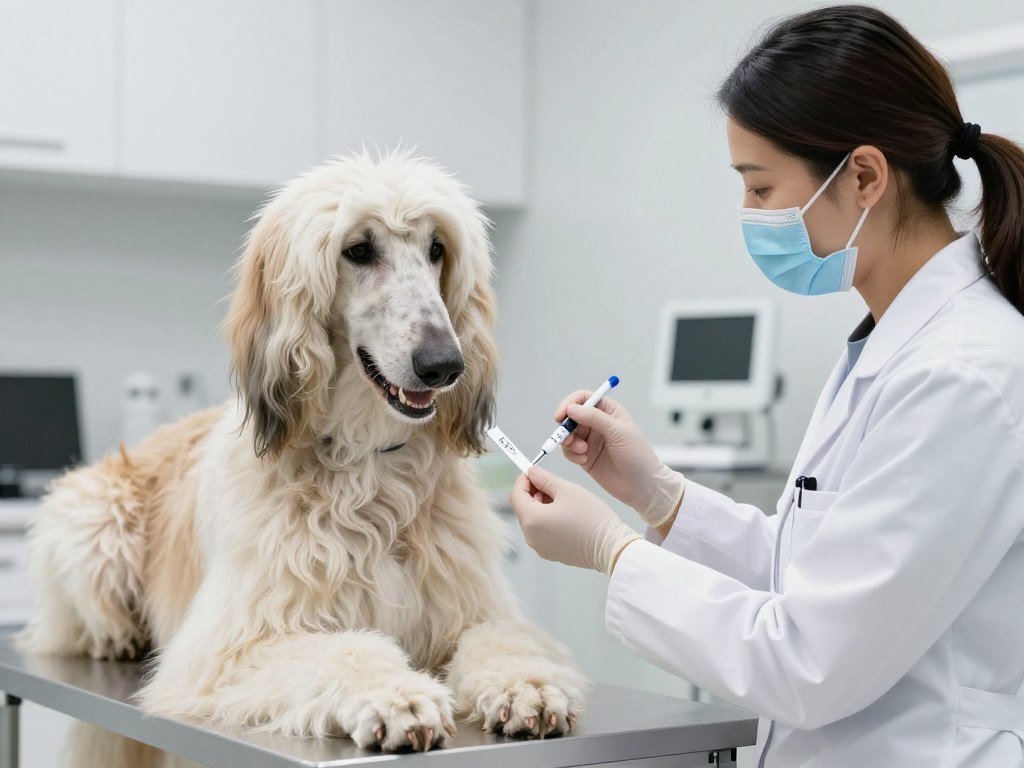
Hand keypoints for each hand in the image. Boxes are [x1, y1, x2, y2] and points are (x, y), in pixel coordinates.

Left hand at [509, 465, 640, 574]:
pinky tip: (565, 514)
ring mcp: (541, 548)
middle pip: (523, 509)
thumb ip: (544, 478)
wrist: (611, 546)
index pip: (515, 495)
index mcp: (532, 520)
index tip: (532, 472)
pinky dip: (548, 520)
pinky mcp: (551, 554)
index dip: (522, 480)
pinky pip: (542, 532)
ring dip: (541, 506)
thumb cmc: (591, 517)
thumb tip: (532, 472)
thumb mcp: (566, 489)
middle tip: (549, 482)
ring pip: (533, 520)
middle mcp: (531, 537)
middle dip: (533, 492)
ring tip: (561, 498)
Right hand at [555, 392, 684, 526]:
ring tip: (582, 451)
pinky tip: (584, 460)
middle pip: (571, 416)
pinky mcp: (585, 456)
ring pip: (567, 434)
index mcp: (608, 411)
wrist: (642, 486)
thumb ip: (594, 418)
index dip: (569, 404)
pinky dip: (572, 454)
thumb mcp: (618, 432)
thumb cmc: (637, 456)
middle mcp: (598, 423)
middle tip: (566, 439)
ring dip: (569, 442)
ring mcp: (591, 440)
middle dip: (566, 427)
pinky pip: (569, 450)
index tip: (561, 416)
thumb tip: (571, 408)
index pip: (583, 398)